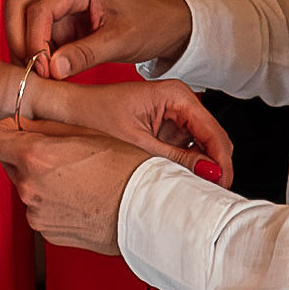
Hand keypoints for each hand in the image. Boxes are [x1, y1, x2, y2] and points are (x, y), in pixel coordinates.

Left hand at [0, 118, 152, 255]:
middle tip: (62, 154)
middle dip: (28, 156)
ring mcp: (36, 214)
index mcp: (34, 157)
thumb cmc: (126, 170)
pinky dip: (54, 203)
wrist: (147, 211)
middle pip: (10, 163)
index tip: (10, 130)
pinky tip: (80, 198)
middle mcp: (28, 188)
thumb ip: (44, 127)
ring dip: (43, 181)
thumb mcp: (86, 133)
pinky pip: (41, 210)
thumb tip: (21, 122)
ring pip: (27, 187)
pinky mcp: (47, 233)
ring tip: (79, 179)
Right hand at [6, 0, 193, 79]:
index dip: (32, 42)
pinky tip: (51, 73)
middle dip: (18, 40)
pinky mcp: (64, 19)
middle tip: (32, 71)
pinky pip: (38, 34)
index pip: (37, 10)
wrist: (169, 21)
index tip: (41, 70)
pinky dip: (38, 53)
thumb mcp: (121, 41)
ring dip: (26, 48)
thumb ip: (86, 54)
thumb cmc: (151, 22)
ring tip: (43, 76)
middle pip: (18, 8)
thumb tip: (52, 69)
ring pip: (23, 21)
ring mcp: (62, 3)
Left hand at [27, 77, 233, 187]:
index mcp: (176, 95)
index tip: (222, 184)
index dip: (221, 160)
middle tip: (212, 194)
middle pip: (211, 140)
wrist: (66, 111)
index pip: (213, 130)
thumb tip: (208, 175)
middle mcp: (178, 103)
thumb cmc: (93, 114)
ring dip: (198, 169)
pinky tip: (178, 184)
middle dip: (213, 167)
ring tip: (195, 192)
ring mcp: (172, 118)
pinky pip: (183, 151)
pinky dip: (183, 167)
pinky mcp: (163, 132)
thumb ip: (175, 159)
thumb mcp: (137, 142)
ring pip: (199, 148)